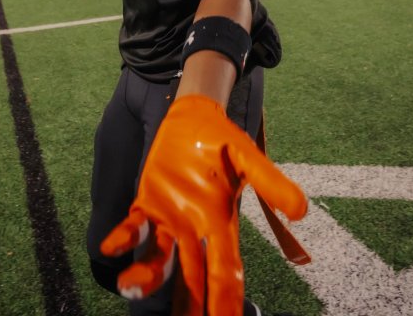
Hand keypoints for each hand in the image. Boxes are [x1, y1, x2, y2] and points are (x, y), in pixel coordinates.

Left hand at [100, 94, 307, 314]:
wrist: (194, 115)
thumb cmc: (223, 139)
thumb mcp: (248, 157)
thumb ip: (270, 181)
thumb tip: (301, 210)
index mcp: (221, 224)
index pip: (226, 271)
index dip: (226, 301)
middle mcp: (194, 229)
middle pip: (192, 279)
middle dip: (189, 307)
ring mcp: (168, 219)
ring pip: (158, 260)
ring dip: (146, 278)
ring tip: (132, 288)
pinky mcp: (147, 204)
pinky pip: (134, 229)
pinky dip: (123, 239)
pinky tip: (111, 247)